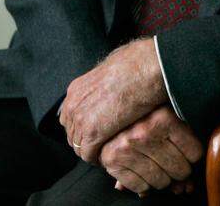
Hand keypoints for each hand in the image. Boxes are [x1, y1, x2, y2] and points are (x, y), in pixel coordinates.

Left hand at [60, 38, 166, 161]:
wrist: (147, 69)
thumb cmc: (139, 63)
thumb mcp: (114, 65)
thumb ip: (107, 79)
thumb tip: (115, 80)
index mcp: (77, 89)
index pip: (72, 116)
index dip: (85, 126)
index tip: (99, 131)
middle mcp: (73, 105)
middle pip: (72, 133)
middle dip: (87, 140)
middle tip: (104, 145)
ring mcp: (80, 119)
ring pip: (79, 146)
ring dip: (93, 150)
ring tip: (109, 152)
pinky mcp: (92, 133)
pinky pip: (89, 154)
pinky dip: (99, 157)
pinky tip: (111, 155)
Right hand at [101, 106, 203, 195]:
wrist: (110, 115)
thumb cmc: (149, 117)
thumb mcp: (171, 115)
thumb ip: (185, 139)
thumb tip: (190, 184)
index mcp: (164, 117)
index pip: (195, 153)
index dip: (193, 156)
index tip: (189, 153)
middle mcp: (145, 132)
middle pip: (180, 170)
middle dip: (180, 170)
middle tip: (175, 162)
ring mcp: (127, 148)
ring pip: (161, 182)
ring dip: (163, 178)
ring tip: (158, 165)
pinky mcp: (112, 162)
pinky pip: (140, 187)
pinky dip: (144, 184)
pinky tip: (142, 169)